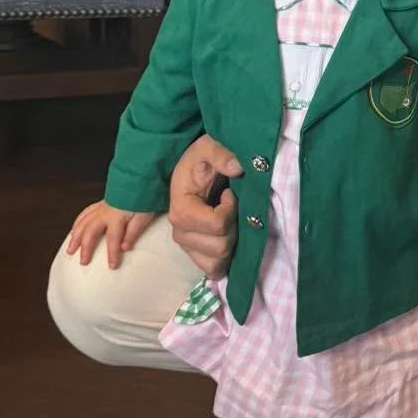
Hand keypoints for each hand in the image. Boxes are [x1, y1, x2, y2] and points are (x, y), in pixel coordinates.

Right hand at [66, 201, 155, 269]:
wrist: (139, 180)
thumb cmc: (143, 198)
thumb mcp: (144, 216)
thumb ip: (133, 232)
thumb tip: (125, 248)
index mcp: (117, 217)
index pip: (113, 239)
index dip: (112, 254)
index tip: (112, 266)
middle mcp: (105, 213)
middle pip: (90, 232)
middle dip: (85, 248)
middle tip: (83, 261)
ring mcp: (100, 208)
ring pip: (82, 223)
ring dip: (75, 237)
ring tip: (70, 250)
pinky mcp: (99, 204)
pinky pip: (84, 214)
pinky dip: (77, 223)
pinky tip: (74, 231)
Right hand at [168, 134, 242, 277]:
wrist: (195, 170)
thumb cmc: (200, 160)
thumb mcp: (208, 147)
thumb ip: (220, 153)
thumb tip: (237, 167)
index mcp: (180, 211)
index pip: (217, 225)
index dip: (231, 210)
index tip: (228, 193)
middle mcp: (180, 233)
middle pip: (220, 246)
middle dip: (233, 228)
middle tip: (231, 208)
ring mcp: (188, 247)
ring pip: (218, 262)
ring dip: (231, 243)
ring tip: (228, 222)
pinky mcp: (196, 255)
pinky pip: (214, 270)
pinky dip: (226, 259)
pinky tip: (228, 238)